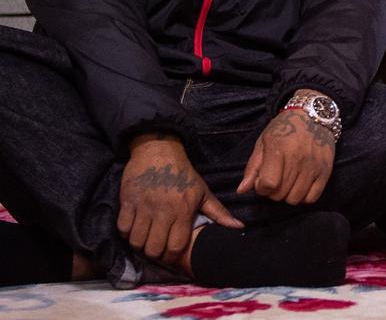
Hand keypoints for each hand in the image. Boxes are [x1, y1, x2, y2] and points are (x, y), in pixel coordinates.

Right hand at [118, 134, 242, 268]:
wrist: (159, 151)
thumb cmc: (183, 175)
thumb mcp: (203, 192)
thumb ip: (219, 213)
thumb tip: (239, 228)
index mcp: (183, 210)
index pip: (175, 246)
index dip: (173, 256)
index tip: (172, 254)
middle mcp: (163, 210)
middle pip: (153, 248)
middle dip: (156, 253)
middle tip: (158, 248)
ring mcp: (143, 206)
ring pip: (136, 242)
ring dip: (140, 245)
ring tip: (146, 239)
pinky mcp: (127, 201)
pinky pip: (122, 228)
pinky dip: (127, 233)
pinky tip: (135, 229)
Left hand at [237, 109, 335, 204]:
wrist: (314, 116)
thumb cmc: (285, 128)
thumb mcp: (264, 142)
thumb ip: (252, 167)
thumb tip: (241, 190)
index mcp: (279, 150)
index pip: (268, 184)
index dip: (261, 188)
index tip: (262, 182)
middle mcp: (298, 159)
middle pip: (280, 194)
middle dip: (272, 192)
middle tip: (275, 181)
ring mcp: (313, 166)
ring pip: (295, 199)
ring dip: (287, 195)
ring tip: (287, 183)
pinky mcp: (325, 171)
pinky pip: (312, 198)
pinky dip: (303, 197)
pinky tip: (300, 185)